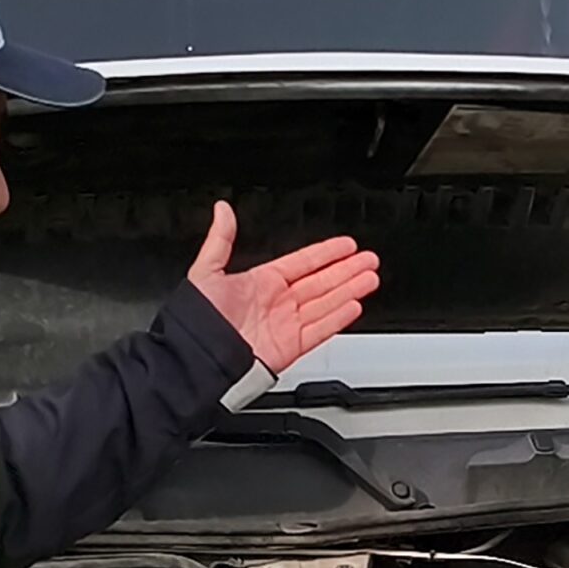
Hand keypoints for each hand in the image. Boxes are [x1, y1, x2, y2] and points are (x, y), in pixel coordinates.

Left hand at [186, 202, 381, 372]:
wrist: (197, 357)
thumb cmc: (197, 319)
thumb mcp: (206, 271)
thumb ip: (220, 240)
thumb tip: (222, 210)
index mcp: (261, 282)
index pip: (302, 262)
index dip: (326, 253)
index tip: (346, 245)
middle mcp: (277, 302)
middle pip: (321, 281)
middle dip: (347, 270)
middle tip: (369, 259)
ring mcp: (286, 324)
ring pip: (326, 302)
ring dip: (350, 289)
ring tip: (370, 277)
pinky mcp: (291, 346)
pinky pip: (320, 329)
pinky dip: (338, 318)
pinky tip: (354, 305)